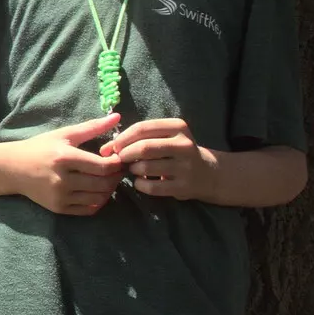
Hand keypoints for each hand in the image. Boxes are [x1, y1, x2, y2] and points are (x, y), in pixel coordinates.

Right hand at [3, 115, 123, 214]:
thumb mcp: (64, 134)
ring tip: (109, 179)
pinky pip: (88, 210)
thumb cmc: (39, 148)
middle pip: (103, 184)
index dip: (117, 163)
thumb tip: (117, 117)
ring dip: (109, 190)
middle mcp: (62, 179)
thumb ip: (92, 127)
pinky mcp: (59, 208)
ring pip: (98, 198)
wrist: (12, 169)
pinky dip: (99, 202)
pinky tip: (98, 192)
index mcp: (64, 157)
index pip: (102, 166)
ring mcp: (60, 196)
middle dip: (116, 177)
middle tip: (119, 170)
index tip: (119, 158)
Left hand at [102, 118, 216, 199]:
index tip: (112, 147)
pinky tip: (140, 182)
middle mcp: (184, 145)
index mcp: (178, 127)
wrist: (207, 173)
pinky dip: (140, 184)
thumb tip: (106, 148)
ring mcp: (185, 167)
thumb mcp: (164, 137)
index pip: (142, 128)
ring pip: (146, 167)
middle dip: (125, 154)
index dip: (122, 138)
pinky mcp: (183, 186)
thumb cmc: (176, 151)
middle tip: (119, 160)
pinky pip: (152, 187)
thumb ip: (139, 138)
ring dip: (132, 169)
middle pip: (144, 148)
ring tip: (133, 169)